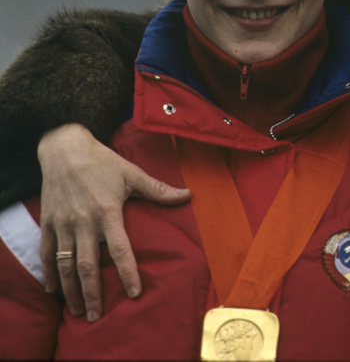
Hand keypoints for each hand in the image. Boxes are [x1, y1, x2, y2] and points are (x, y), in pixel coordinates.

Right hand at [36, 124, 189, 320]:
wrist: (65, 149)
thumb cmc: (103, 161)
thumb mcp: (133, 173)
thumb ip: (158, 189)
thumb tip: (188, 195)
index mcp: (108, 212)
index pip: (120, 249)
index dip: (128, 272)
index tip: (134, 292)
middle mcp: (84, 222)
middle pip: (88, 266)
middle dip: (93, 293)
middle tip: (97, 316)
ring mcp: (64, 224)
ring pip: (65, 265)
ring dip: (71, 290)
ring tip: (77, 310)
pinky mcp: (48, 223)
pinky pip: (46, 254)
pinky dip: (49, 274)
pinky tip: (54, 290)